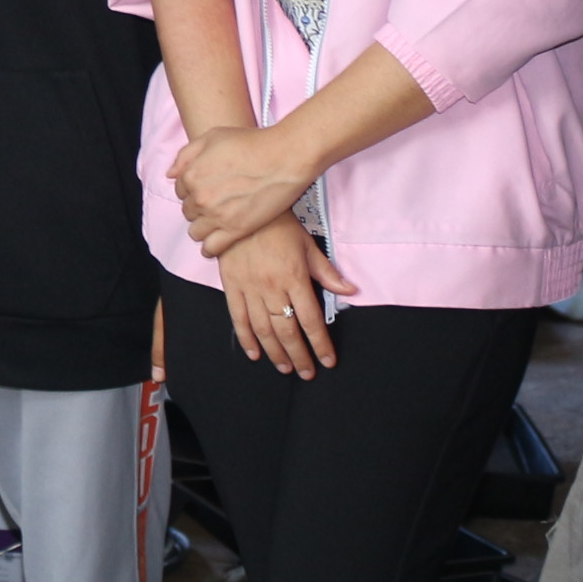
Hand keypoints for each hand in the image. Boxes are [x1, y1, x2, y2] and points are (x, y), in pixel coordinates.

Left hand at [170, 123, 316, 256]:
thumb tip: (170, 174)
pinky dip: (209, 249)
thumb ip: (186, 155)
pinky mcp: (236, 230)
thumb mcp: (213, 136)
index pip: (180, 190)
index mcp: (192, 175)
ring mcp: (217, 216)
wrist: (283, 158)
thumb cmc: (251, 143)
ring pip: (196, 232)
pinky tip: (213, 246)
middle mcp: (200, 197)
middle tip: (214, 203)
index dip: (191, 189)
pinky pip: (212, 248)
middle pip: (188, 211)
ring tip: (214, 224)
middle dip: (197, 208)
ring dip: (202, 228)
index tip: (204, 189)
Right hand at [216, 221, 354, 378]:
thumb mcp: (307, 244)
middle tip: (306, 372)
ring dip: (275, 353)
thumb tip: (350, 290)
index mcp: (294, 277)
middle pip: (287, 330)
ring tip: (285, 368)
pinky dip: (245, 338)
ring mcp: (250, 288)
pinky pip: (238, 318)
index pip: (311, 319)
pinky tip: (254, 353)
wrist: (242, 208)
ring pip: (263, 329)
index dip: (320, 343)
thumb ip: (327, 272)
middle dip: (299, 356)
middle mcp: (272, 287)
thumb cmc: (278, 224)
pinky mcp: (232, 286)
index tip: (327, 360)